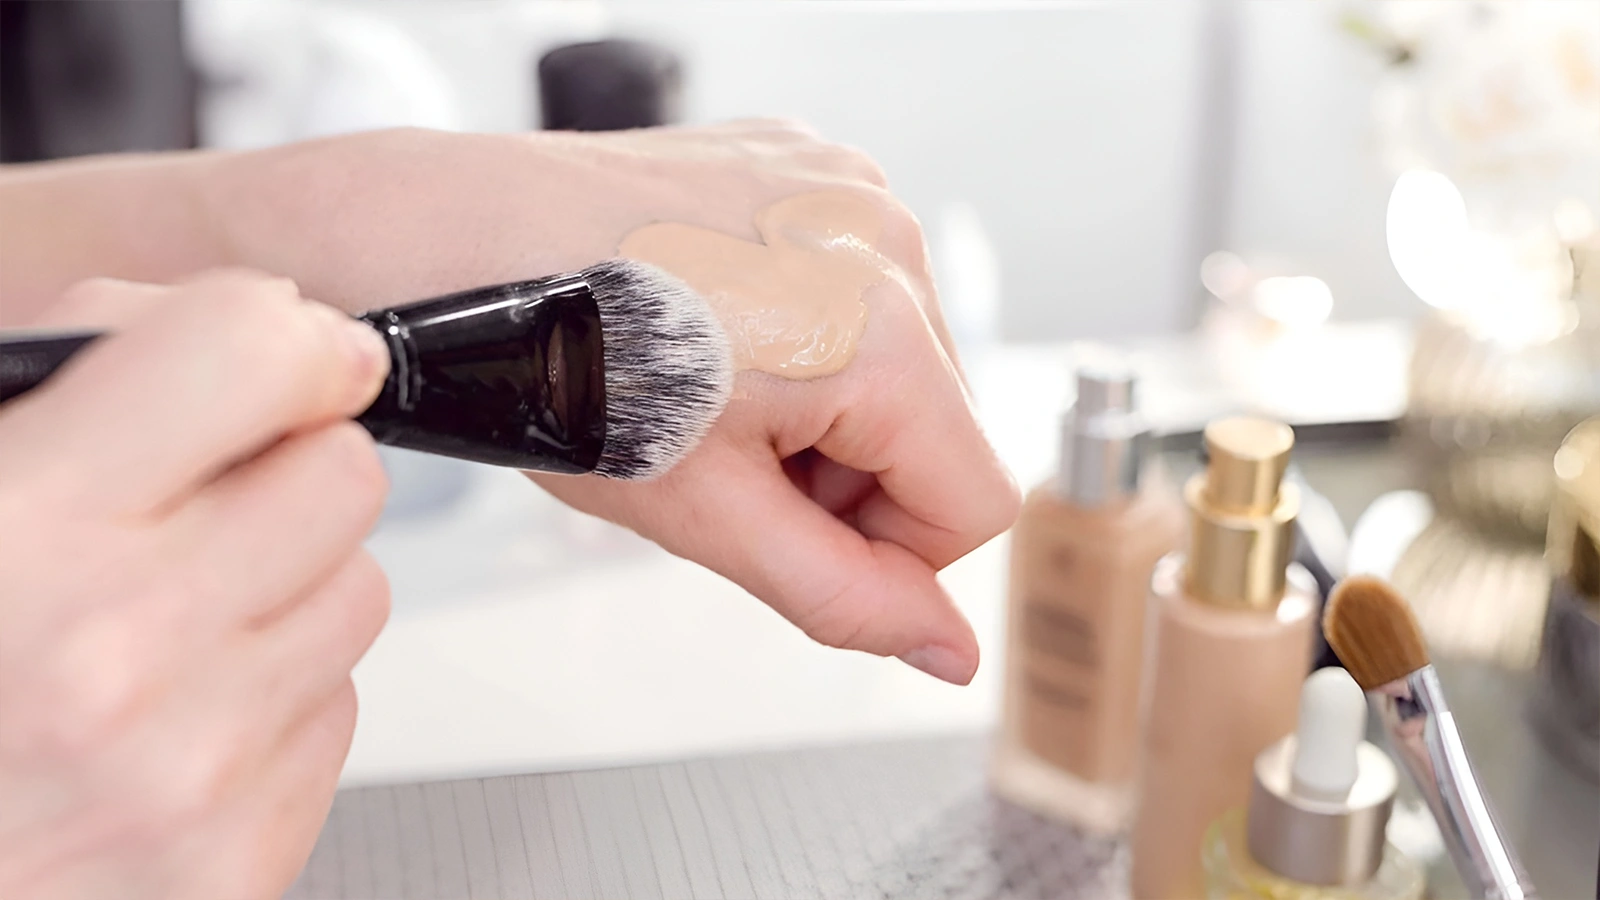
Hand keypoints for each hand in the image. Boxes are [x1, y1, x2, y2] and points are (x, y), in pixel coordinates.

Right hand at [0, 272, 390, 898]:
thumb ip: (72, 383)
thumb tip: (262, 328)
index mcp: (18, 531)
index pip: (253, 350)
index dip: (288, 338)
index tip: (297, 355)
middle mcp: (117, 653)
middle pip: (342, 475)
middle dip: (284, 473)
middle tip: (199, 509)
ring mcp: (189, 771)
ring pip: (359, 593)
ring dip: (286, 592)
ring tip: (167, 627)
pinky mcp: (234, 861)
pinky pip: (335, 715)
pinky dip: (274, 705)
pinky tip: (171, 722)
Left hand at [208, 122, 1020, 683]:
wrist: (455, 243)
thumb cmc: (554, 370)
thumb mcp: (704, 513)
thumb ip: (844, 594)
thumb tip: (950, 649)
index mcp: (879, 335)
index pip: (975, 504)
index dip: (886, 551)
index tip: (786, 527)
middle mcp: (888, 243)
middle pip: (941, 428)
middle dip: (852, 472)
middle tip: (730, 457)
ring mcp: (852, 187)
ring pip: (903, 360)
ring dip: (829, 403)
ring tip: (716, 391)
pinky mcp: (814, 161)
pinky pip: (861, 283)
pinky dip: (807, 327)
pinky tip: (719, 328)